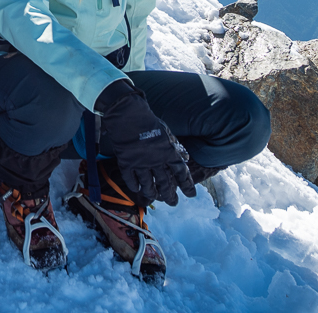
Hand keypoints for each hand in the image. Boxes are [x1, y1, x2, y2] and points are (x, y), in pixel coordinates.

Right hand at [96, 81, 195, 205]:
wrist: (127, 114)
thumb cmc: (148, 121)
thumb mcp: (166, 132)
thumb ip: (176, 146)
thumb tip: (186, 157)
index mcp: (168, 152)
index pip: (181, 173)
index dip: (187, 185)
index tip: (191, 194)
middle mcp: (156, 161)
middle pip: (165, 183)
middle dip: (170, 195)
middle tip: (173, 203)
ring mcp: (140, 163)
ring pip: (148, 185)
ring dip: (152, 193)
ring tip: (154, 198)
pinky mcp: (126, 163)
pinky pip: (131, 179)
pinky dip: (134, 185)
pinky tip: (137, 188)